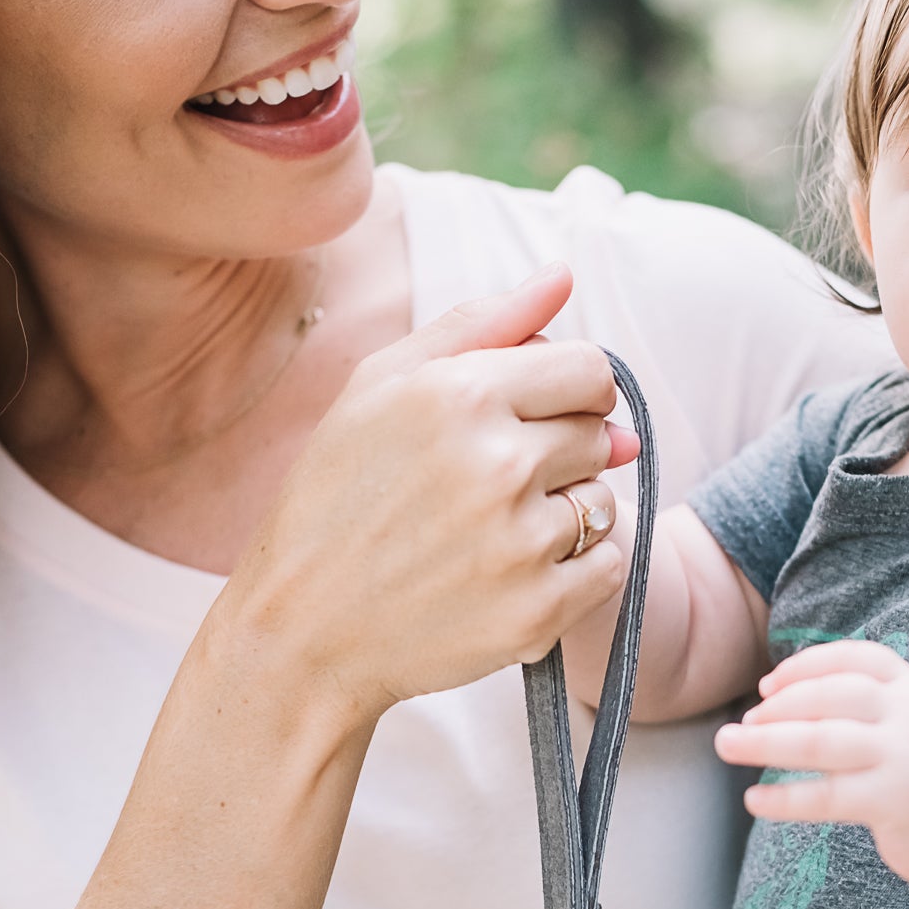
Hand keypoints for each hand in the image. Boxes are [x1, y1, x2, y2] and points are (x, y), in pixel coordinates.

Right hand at [225, 264, 639, 725]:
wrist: (301, 631)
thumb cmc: (334, 498)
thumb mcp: (378, 387)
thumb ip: (478, 323)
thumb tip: (562, 276)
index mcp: (460, 394)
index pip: (589, 370)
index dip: (569, 393)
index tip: (535, 418)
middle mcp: (498, 463)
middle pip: (598, 435)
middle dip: (560, 454)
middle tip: (487, 488)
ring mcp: (521, 542)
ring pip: (602, 504)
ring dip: (564, 516)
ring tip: (488, 535)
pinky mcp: (537, 611)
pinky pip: (606, 568)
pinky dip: (573, 573)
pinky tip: (508, 576)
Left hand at [714, 641, 908, 885]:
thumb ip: (874, 703)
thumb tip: (794, 695)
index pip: (855, 659)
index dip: (806, 667)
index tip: (768, 684)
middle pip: (830, 696)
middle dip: (777, 706)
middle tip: (741, 723)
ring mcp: (905, 757)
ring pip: (820, 740)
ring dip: (765, 742)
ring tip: (727, 745)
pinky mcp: (895, 802)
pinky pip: (826, 796)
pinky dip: (784, 797)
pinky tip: (755, 801)